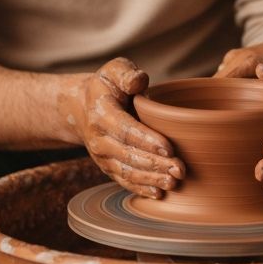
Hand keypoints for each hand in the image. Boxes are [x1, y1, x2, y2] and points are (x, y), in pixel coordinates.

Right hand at [60, 57, 184, 199]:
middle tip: (180, 169)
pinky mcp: (108, 167)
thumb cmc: (107, 86)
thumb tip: (139, 80)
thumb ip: (126, 72)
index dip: (147, 140)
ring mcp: (102, 156)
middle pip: (129, 155)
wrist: (82, 107)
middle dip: (155, 164)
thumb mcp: (114, 70)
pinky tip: (159, 193)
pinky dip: (141, 188)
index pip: (126, 130)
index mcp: (102, 113)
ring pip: (127, 171)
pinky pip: (124, 181)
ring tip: (173, 182)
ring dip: (151, 179)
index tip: (169, 148)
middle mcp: (99, 139)